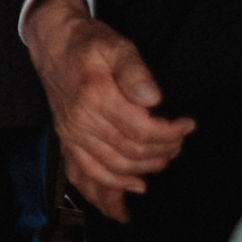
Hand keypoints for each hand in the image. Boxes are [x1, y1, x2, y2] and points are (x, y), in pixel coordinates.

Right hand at [26, 0, 191, 220]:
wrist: (54, 44)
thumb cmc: (89, 45)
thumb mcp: (117, 47)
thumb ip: (135, 71)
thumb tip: (153, 98)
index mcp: (95, 98)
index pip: (143, 131)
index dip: (171, 133)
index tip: (187, 125)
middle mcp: (81, 121)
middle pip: (131, 154)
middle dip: (163, 152)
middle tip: (179, 141)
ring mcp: (72, 135)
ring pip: (112, 169)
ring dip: (143, 172)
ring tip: (163, 162)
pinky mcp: (68, 141)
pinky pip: (84, 176)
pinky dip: (106, 192)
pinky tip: (128, 196)